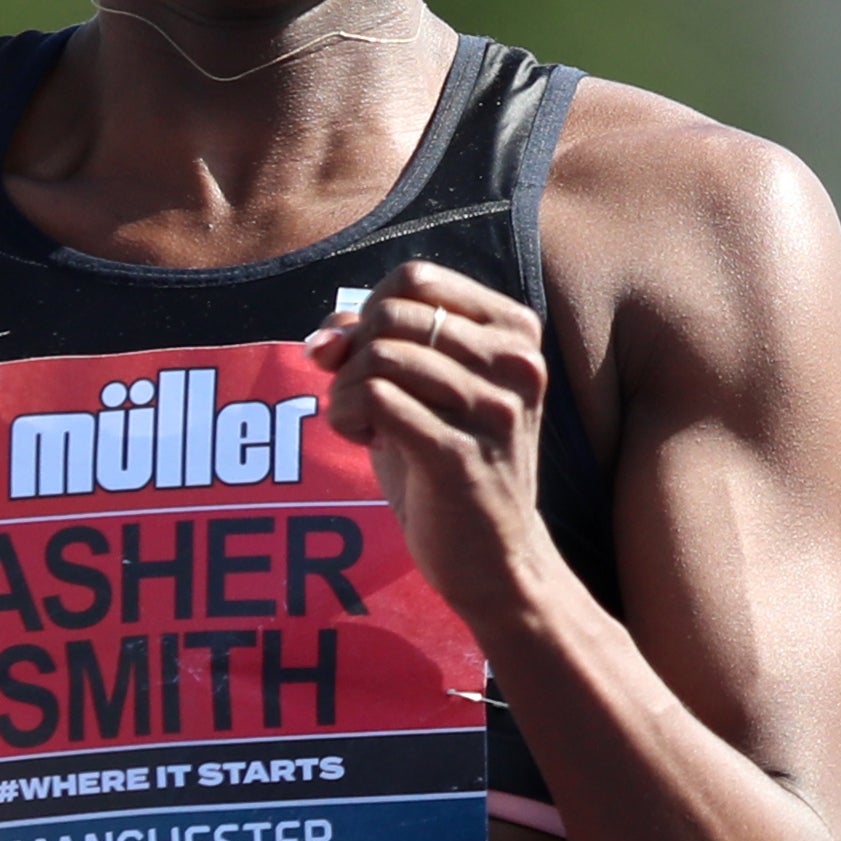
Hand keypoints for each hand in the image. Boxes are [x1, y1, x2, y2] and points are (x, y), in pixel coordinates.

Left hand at [309, 260, 554, 628]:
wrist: (493, 560)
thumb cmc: (449, 464)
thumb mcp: (418, 390)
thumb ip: (373, 343)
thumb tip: (324, 336)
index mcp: (515, 331)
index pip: (416, 279)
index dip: (369, 313)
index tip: (365, 361)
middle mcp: (516, 362)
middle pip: (391, 314)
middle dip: (353, 354)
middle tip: (361, 402)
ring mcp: (494, 408)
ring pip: (378, 355)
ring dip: (345, 391)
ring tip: (363, 426)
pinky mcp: (460, 454)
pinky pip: (375, 398)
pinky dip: (348, 416)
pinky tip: (367, 442)